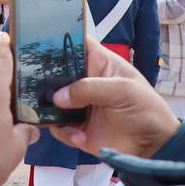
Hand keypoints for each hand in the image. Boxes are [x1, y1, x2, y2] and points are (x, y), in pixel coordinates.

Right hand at [48, 37, 179, 157]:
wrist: (152, 147)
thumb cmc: (145, 110)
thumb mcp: (123, 91)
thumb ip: (89, 88)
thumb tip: (57, 97)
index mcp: (99, 64)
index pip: (77, 43)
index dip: (59, 39)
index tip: (37, 42)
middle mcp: (84, 81)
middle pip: (56, 72)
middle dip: (43, 77)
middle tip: (32, 84)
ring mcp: (78, 105)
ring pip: (51, 100)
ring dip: (50, 109)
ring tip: (56, 117)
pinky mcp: (75, 127)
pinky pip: (57, 126)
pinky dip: (65, 133)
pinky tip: (80, 137)